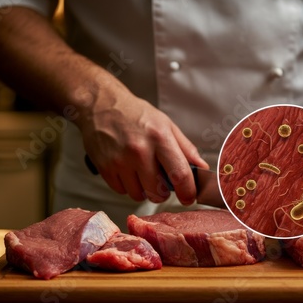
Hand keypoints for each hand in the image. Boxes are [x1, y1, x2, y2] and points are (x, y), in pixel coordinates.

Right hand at [78, 74, 207, 204]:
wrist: (100, 105)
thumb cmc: (136, 114)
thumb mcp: (166, 125)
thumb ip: (186, 148)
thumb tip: (202, 168)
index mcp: (160, 138)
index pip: (180, 174)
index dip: (188, 192)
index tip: (189, 197)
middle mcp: (139, 151)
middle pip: (158, 192)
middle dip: (164, 193)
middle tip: (162, 183)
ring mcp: (120, 161)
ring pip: (139, 195)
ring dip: (144, 190)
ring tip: (142, 173)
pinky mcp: (105, 168)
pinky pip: (121, 191)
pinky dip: (127, 186)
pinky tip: (127, 171)